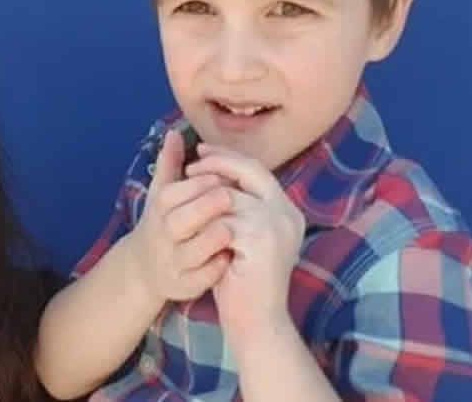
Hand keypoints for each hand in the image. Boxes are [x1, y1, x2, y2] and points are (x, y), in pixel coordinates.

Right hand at [123, 130, 234, 303]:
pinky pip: (200, 279)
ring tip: (234, 230)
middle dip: (204, 208)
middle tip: (231, 196)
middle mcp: (161, 236)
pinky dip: (216, 270)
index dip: (199, 184)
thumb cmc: (163, 223)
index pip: (173, 194)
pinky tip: (233, 259)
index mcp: (158, 210)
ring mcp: (171, 262)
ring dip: (212, 240)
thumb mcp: (162, 194)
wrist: (145, 269)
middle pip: (179, 222)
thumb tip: (175, 132)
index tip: (223, 177)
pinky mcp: (183, 286)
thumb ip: (170, 164)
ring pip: (190, 253)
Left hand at [186, 144, 305, 348]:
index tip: (202, 152)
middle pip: (250, 171)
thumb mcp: (239, 234)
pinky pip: (224, 219)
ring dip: (205, 189)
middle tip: (189, 165)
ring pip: (233, 193)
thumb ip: (234, 204)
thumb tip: (214, 172)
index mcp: (286, 210)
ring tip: (183, 188)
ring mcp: (277, 226)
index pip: (258, 170)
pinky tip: (189, 216)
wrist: (257, 320)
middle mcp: (288, 214)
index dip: (229, 158)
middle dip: (216, 164)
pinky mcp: (260, 242)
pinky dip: (204, 216)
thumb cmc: (243, 278)